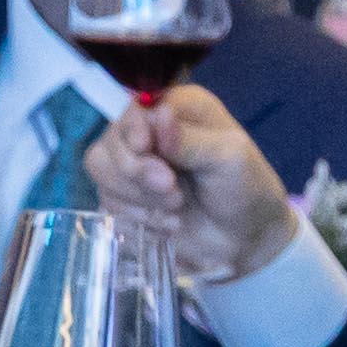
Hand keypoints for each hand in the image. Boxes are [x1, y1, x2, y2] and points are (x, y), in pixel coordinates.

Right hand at [84, 86, 301, 292]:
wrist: (246, 239)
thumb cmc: (246, 189)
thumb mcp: (229, 158)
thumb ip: (189, 139)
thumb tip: (158, 114)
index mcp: (179, 109)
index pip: (133, 107)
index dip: (131, 129)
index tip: (144, 148)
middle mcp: (152, 130)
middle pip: (110, 138)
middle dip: (136, 170)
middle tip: (172, 191)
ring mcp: (135, 162)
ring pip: (100, 166)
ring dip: (136, 194)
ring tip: (175, 207)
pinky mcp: (126, 194)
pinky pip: (106, 196)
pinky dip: (135, 213)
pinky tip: (167, 221)